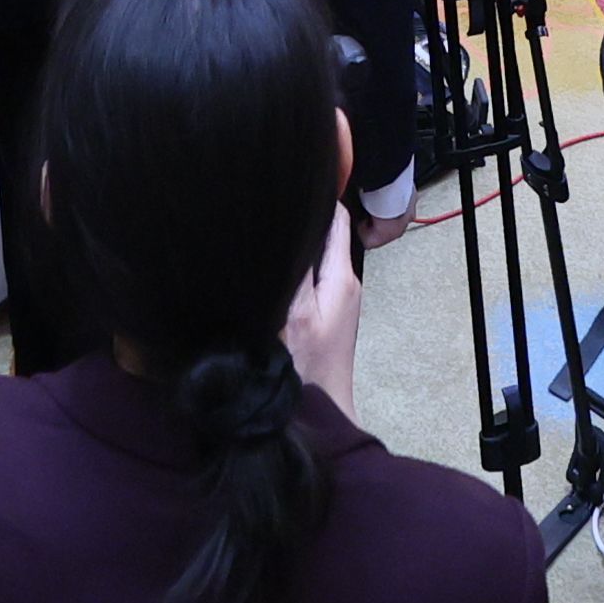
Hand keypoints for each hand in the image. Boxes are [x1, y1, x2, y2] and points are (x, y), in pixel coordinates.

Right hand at [279, 197, 365, 401]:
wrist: (317, 420)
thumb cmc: (304, 367)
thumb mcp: (295, 311)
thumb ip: (296, 266)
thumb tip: (291, 220)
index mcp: (342, 275)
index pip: (333, 217)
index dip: (312, 194)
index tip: (280, 182)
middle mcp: (344, 282)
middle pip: (323, 235)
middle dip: (297, 219)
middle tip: (260, 206)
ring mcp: (334, 301)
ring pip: (313, 257)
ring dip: (291, 246)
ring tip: (259, 233)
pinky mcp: (322, 317)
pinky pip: (307, 279)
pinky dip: (290, 270)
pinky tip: (264, 270)